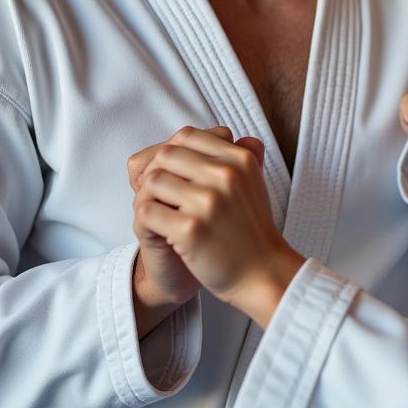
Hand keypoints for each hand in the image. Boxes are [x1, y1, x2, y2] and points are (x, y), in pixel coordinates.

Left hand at [131, 127, 302, 328]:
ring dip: (148, 197)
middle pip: (166, 155)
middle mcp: (226, 175)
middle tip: (160, 195)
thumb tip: (211, 134)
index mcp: (240, 159)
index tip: (172, 173)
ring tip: (161, 212)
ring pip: (152, 180)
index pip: (188, 136)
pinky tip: (162, 231)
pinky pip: (146, 211)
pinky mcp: (191, 230)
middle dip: (156, 173)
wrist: (261, 272)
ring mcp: (208, 202)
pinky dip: (146, 221)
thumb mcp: (252, 182)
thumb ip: (233, 154)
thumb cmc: (251, 229)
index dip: (171, 152)